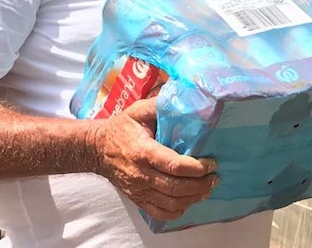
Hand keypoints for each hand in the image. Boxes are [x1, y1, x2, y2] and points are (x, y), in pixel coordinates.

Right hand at [90, 98, 218, 220]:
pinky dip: (177, 211)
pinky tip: (188, 202)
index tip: (211, 163)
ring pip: (171, 203)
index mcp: (143, 152)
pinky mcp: (137, 199)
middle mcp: (141, 175)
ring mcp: (138, 190)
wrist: (96, 149)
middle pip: (176, 188)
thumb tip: (184, 98)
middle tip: (214, 177)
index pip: (174, 166)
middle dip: (200, 184)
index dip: (196, 167)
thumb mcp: (138, 111)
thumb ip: (159, 105)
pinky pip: (159, 213)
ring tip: (207, 189)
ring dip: (193, 198)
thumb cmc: (121, 128)